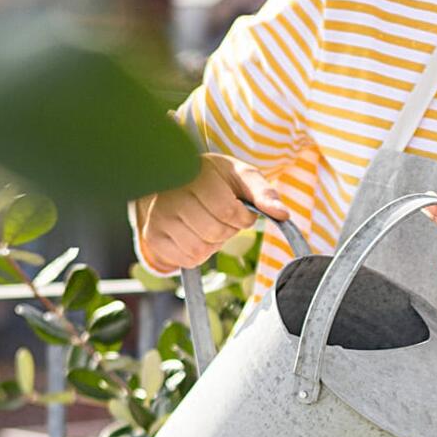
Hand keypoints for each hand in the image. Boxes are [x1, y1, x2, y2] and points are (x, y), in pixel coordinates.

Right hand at [135, 152, 288, 272]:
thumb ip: (264, 193)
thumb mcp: (242, 175)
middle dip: (228, 229)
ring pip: (199, 250)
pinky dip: (198, 253)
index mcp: (195, 176)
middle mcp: (170, 197)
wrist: (176, 178)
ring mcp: (157, 219)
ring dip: (213, 243)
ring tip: (207, 223)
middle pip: (215, 233)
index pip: (227, 210)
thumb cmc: (216, 178)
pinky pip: (185, 261)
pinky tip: (195, 234)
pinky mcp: (152, 237)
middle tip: (222, 216)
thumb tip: (283, 214)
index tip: (240, 210)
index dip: (242, 217)